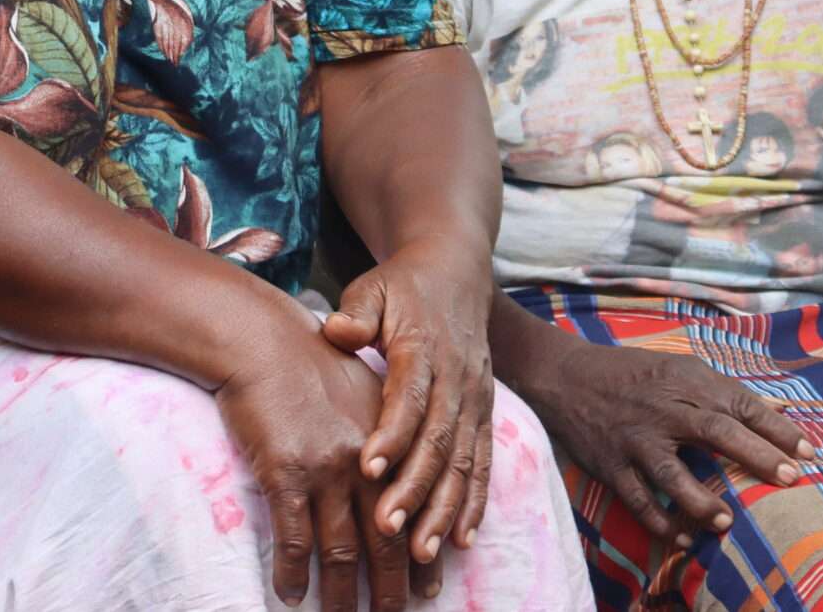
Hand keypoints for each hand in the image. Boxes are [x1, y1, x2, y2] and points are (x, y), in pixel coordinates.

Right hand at [218, 324, 418, 611]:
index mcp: (392, 441)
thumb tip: (394, 472)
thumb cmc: (310, 358)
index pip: (417, 510)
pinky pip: (293, 538)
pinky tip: (291, 594)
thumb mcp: (365, 388)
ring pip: (341, 551)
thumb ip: (386, 430)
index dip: (422, 554)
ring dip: (342, 595)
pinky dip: (293, 573)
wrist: (260, 338)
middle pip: (387, 541)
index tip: (428, 587)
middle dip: (391, 588)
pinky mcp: (285, 472)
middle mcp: (366, 461)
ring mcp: (326, 469)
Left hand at [321, 247, 495, 565]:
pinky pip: (484, 463)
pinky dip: (475, 502)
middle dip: (414, 489)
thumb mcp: (373, 286)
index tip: (367, 469)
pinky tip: (462, 540)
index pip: (410, 397)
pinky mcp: (485, 413)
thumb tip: (336, 330)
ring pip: (464, 461)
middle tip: (387, 528)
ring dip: (444, 508)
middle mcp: (456, 378)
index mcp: (424, 348)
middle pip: (438, 441)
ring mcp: (475, 399)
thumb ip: (357, 310)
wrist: (456, 272)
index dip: (391, 434)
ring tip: (422, 551)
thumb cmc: (403, 286)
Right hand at [520, 333, 810, 549]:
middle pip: (717, 432)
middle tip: (791, 478)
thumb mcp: (677, 367)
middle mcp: (664, 410)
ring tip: (727, 521)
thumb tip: (778, 409)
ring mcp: (636, 439)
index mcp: (684, 383)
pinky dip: (659, 521)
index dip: (777, 427)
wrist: (564, 375)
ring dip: (701, 500)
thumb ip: (723, 390)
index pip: (740, 403)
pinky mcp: (611, 463)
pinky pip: (637, 499)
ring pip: (672, 473)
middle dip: (757, 456)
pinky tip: (682, 538)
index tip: (809, 451)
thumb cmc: (630, 373)